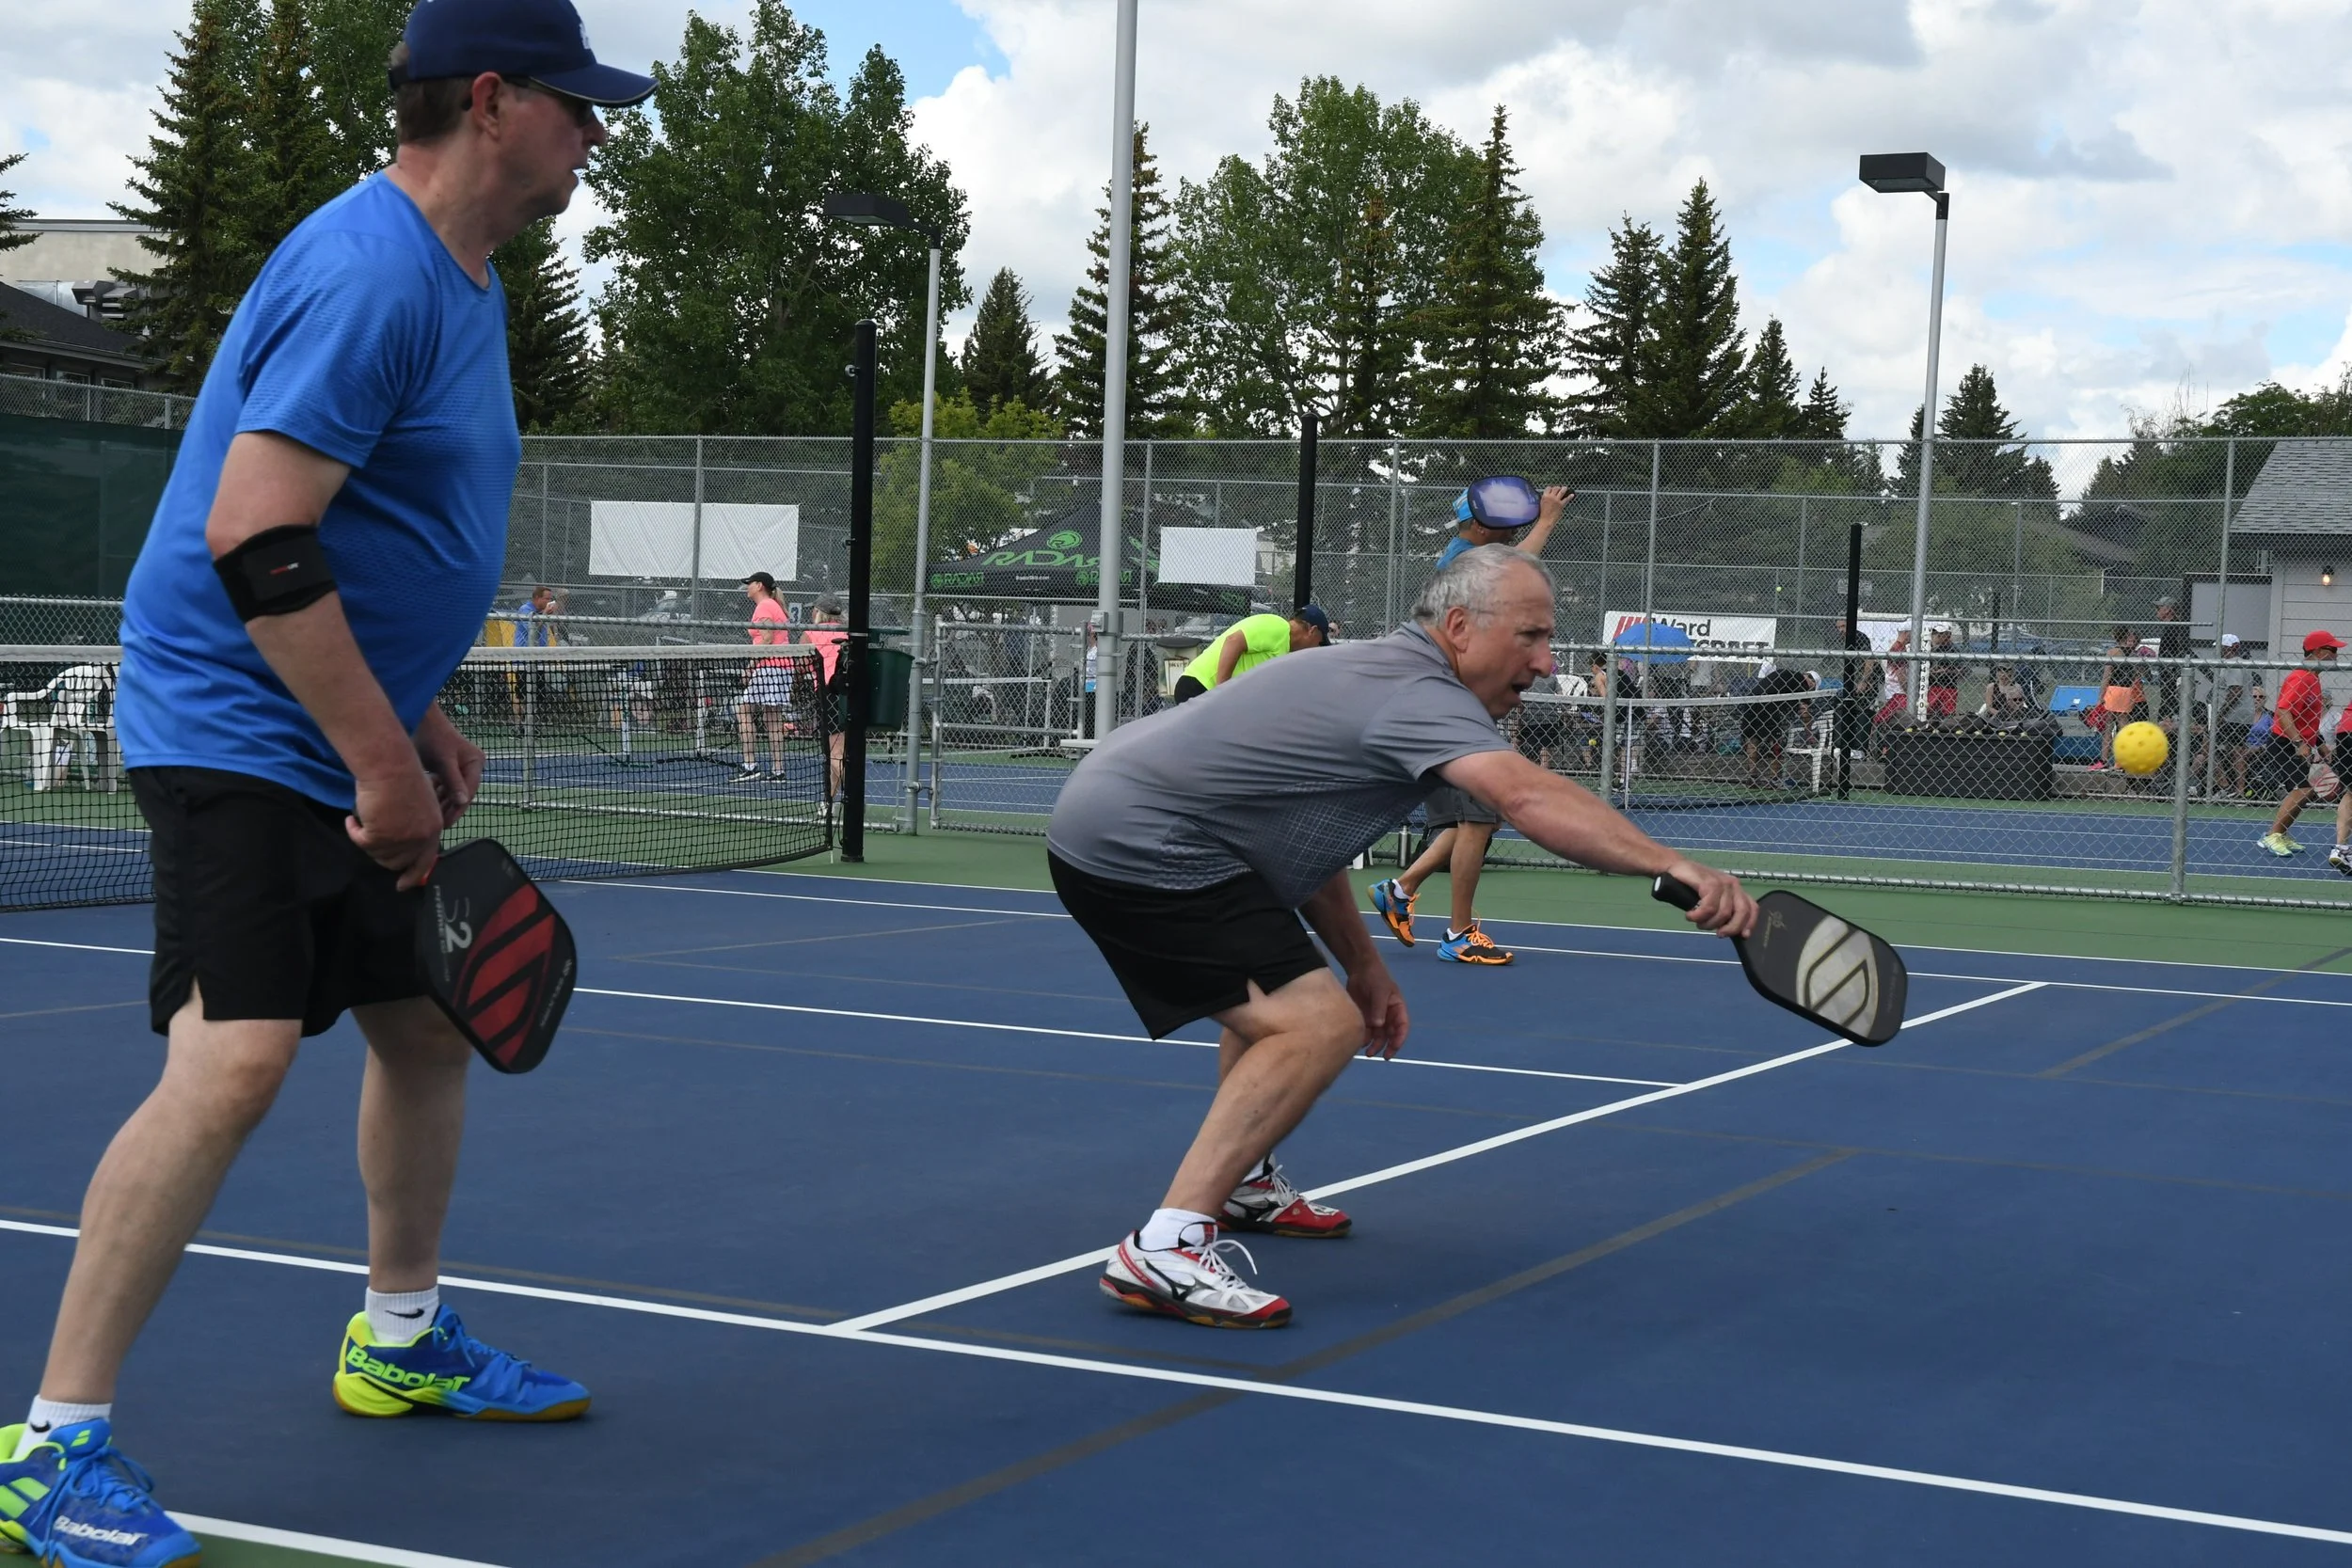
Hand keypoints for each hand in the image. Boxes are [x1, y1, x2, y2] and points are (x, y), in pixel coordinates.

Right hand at [348, 764, 444, 888]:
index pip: (425, 861)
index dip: (413, 875)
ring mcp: (401, 839)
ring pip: (378, 854)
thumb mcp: (421, 803)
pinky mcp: (380, 836)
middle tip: (371, 840)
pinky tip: (351, 819)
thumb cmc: (402, 776)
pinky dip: (353, 831)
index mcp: (434, 829)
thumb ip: (417, 824)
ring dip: (367, 840)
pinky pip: (361, 842)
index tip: (402, 885)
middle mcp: (420, 838)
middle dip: (382, 854)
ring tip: (364, 819)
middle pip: (398, 862)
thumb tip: (404, 841)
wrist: (389, 766)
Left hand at [413, 705, 483, 827]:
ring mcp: (460, 767)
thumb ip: (454, 781)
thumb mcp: (444, 760)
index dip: (458, 809)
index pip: (469, 792)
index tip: (445, 823)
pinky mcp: (447, 768)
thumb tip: (463, 802)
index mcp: (476, 763)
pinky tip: (427, 803)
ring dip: (442, 803)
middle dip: (450, 808)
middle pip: (461, 793)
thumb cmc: (433, 737)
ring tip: (430, 817)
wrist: (419, 720)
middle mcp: (471, 766)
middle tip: (436, 825)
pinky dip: (436, 794)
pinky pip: (444, 786)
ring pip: (452, 792)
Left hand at [1347, 959, 1409, 1059]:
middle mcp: (1388, 1016)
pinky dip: (1364, 1039)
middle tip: (1382, 1056)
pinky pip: (1366, 1032)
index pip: (1402, 1026)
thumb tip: (1378, 1026)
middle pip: (1390, 1035)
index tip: (1394, 1048)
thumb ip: (1379, 1008)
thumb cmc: (1375, 977)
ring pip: (1378, 1036)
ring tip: (1368, 1053)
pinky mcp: (1364, 1017)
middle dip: (1387, 1046)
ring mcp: (1376, 1017)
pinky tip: (1359, 1043)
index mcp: (1397, 1009)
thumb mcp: (1379, 991)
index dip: (1399, 1038)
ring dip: (1374, 1045)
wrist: (1359, 969)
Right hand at [1537, 485, 1572, 524]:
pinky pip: (1567, 499)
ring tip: (1565, 488)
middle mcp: (1551, 497)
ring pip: (1562, 491)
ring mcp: (1556, 500)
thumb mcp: (1542, 503)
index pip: (1548, 488)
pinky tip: (1572, 495)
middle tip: (1559, 489)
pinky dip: (1570, 497)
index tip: (1552, 489)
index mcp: (1545, 496)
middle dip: (1558, 488)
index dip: (1551, 488)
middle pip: (1556, 488)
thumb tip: (1550, 495)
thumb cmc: (1543, 514)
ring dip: (1564, 489)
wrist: (1546, 520)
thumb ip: (1546, 498)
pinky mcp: (1561, 505)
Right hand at [1662, 857, 1756, 938]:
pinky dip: (1698, 916)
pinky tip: (1690, 915)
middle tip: (1718, 934)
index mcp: (1736, 889)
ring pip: (1723, 913)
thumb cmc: (1692, 886)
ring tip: (1697, 921)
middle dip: (1731, 928)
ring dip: (1708, 923)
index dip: (1750, 923)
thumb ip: (1722, 909)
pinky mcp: (1710, 882)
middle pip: (1742, 912)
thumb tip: (1727, 930)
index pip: (1752, 907)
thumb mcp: (1711, 899)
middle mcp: (1733, 885)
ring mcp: (1722, 883)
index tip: (1743, 936)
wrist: (1675, 867)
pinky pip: (1709, 908)